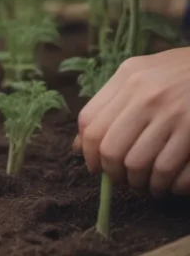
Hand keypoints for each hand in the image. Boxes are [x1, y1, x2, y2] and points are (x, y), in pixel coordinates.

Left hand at [74, 47, 189, 195]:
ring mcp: (172, 111)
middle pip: (109, 148)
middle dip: (112, 173)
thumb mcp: (143, 74)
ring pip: (136, 163)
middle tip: (121, 180)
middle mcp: (145, 93)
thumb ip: (111, 103)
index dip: (87, 151)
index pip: (89, 121)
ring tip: (143, 185)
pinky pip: (166, 168)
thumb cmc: (182, 72)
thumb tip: (78, 145)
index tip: (94, 166)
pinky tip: (164, 186)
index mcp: (128, 77)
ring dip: (137, 182)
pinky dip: (162, 184)